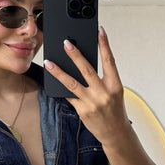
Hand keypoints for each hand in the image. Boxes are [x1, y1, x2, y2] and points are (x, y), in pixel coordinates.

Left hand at [44, 27, 130, 147]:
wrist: (115, 133)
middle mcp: (103, 93)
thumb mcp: (113, 92)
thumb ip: (102, 79)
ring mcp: (92, 102)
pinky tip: (53, 81)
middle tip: (66, 43)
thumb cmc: (114, 110)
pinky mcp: (82, 111)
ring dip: (59, 72)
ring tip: (49, 63)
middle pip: (87, 70)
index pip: (109, 60)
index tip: (99, 30)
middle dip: (75, 55)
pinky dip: (61, 89)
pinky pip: (69, 96)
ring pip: (72, 83)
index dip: (104, 44)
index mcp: (115, 85)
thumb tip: (83, 64)